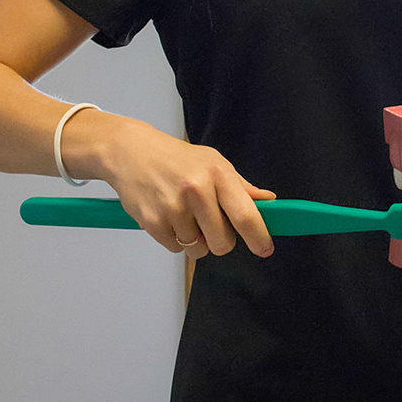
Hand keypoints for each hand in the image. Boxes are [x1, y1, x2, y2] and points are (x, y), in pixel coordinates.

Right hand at [91, 116, 275, 260]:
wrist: (132, 152)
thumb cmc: (177, 158)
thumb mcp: (213, 162)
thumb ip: (241, 187)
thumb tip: (268, 202)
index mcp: (218, 174)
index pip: (245, 215)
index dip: (258, 237)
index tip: (265, 249)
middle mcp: (197, 190)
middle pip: (223, 242)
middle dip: (221, 240)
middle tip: (211, 222)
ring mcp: (173, 207)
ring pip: (198, 249)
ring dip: (196, 240)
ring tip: (186, 215)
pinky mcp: (152, 222)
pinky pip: (175, 249)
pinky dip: (176, 239)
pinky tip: (169, 216)